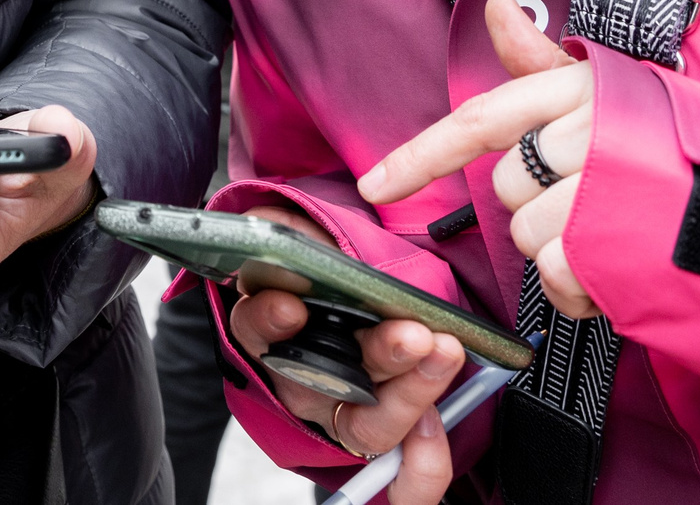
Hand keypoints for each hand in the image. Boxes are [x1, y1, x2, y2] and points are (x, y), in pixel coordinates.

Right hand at [225, 205, 462, 503]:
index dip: (269, 320)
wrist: (373, 299)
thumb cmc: (335, 267)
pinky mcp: (387, 442)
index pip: (255, 329)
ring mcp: (345, 417)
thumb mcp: (309, 236)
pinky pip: (401, 479)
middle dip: (374, 356)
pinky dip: (424, 462)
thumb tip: (276, 220)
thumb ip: (295, 229)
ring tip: (444, 353)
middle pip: (322, 385)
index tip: (292, 303)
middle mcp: (303, 382)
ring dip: (410, 396)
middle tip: (411, 333)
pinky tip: (442, 422)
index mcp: (272, 330)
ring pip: (366, 429)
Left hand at [360, 0, 596, 317]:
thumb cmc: (692, 152)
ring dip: (563, 252)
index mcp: (580, 92)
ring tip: (620, 237)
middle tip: (603, 205)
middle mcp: (585, 134)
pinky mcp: (613, 248)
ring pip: (526, 236)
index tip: (374, 187)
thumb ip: (549, 67)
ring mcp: (599, 192)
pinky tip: (621, 273)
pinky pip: (556, 278)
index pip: (481, 120)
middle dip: (539, 208)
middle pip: (506, 189)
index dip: (420, 155)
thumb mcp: (622, 96)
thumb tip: (496, 8)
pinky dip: (581, 290)